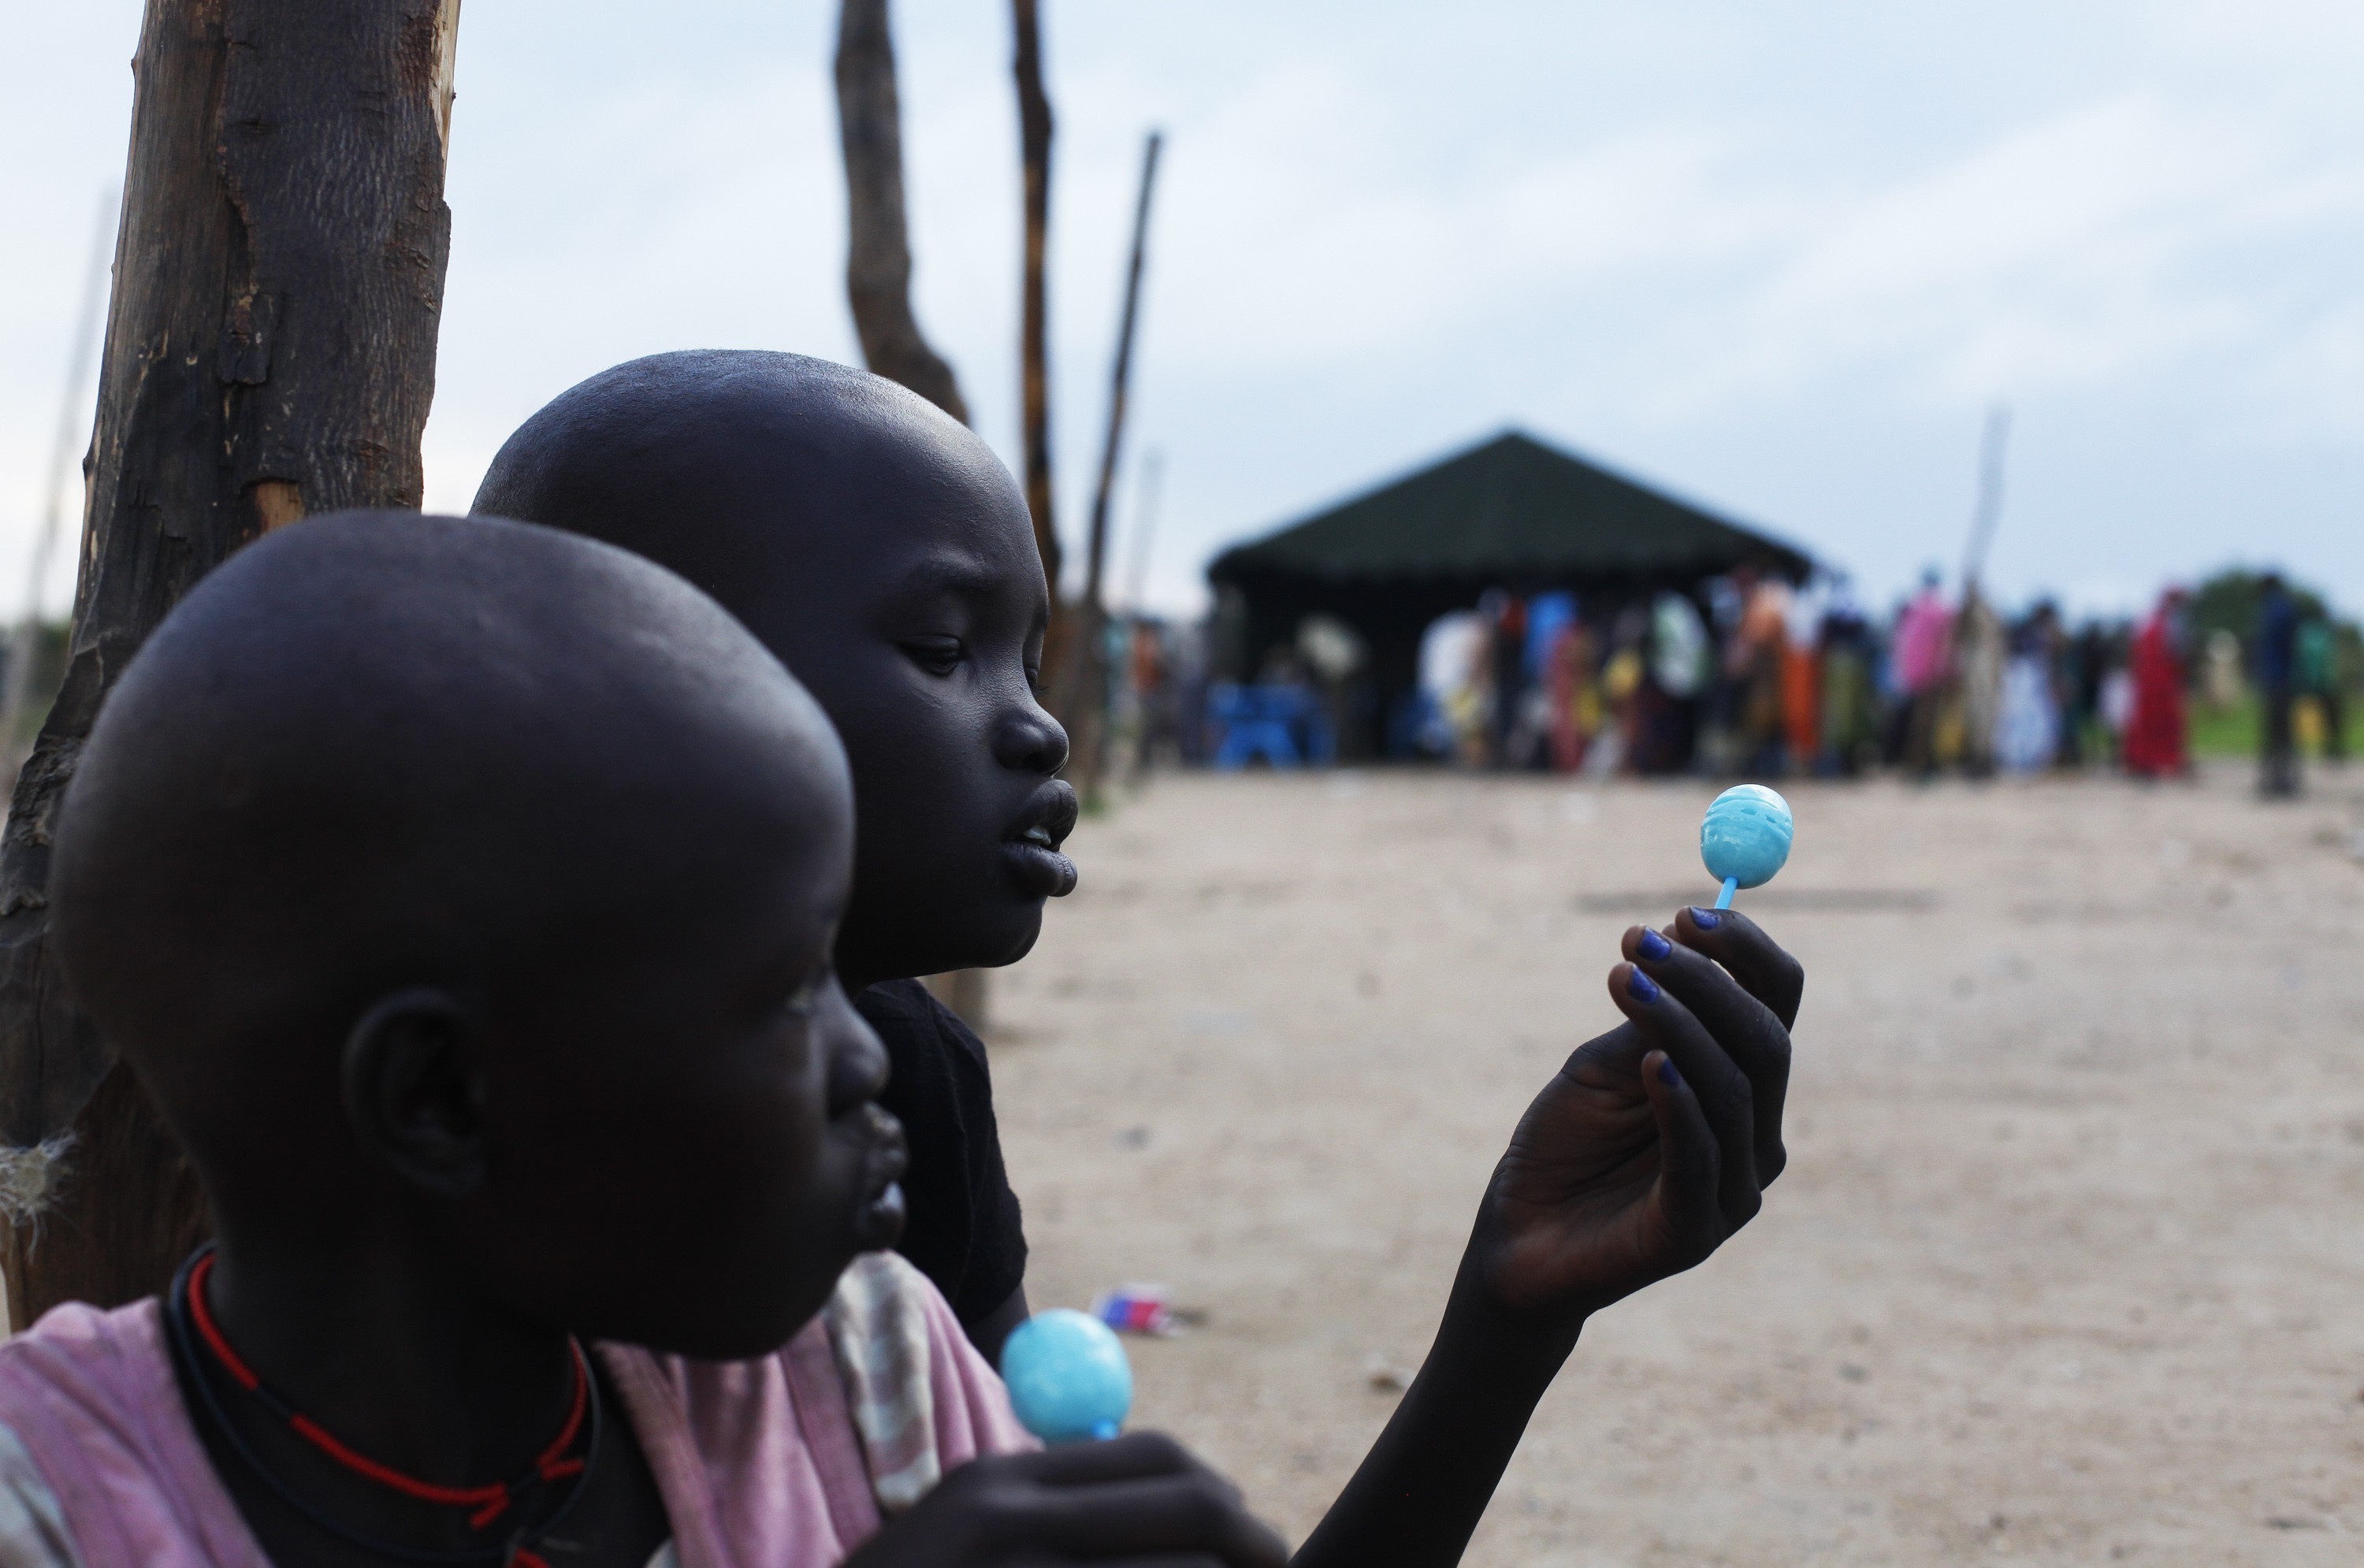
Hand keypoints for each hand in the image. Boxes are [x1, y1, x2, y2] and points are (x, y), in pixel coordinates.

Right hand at [846, 1431, 1289, 1567]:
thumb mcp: (967, 1539)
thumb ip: (1051, 1510)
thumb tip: (1184, 1497)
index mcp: (1002, 1484)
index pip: (1156, 1458)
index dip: (1221, 1495)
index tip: (1252, 1531)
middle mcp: (1012, 1523)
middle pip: (1188, 1507)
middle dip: (1253, 1543)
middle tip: (1282, 1566)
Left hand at [1471, 906, 1801, 1326]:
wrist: (1517, 1241)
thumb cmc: (1565, 1148)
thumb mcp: (1605, 1067)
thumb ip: (1653, 1022)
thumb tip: (1685, 944)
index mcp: (1746, 1089)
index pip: (1776, 1006)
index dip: (1744, 953)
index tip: (1687, 911)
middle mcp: (1756, 1140)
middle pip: (1763, 1041)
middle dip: (1706, 979)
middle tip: (1640, 937)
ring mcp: (1732, 1191)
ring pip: (1734, 1090)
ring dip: (1679, 1022)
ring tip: (1623, 980)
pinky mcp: (1693, 1234)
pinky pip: (1701, 1157)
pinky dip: (1681, 1103)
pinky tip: (1651, 1062)